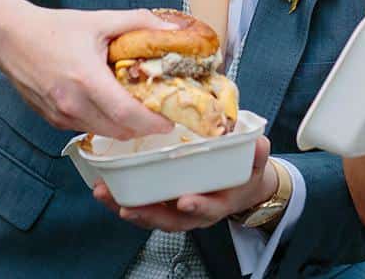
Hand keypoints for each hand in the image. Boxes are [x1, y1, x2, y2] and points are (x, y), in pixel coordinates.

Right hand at [0, 0, 177, 138]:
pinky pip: (86, 128)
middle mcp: (71, 103)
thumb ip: (138, 23)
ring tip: (139, 110)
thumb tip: (172, 28)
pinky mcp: (53, 121)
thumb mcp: (99, 20)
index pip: (126, 114)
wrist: (11, 39)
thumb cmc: (53, 28)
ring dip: (123, 127)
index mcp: (85, 79)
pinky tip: (111, 106)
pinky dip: (103, 123)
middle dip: (143, 127)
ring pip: (103, 133)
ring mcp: (60, 116)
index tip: (169, 121)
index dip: (152, 122)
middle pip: (118, 130)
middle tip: (160, 115)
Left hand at [92, 136, 275, 231]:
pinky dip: (123, 199)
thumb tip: (258, 144)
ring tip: (105, 195)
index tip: (185, 200)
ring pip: (150, 215)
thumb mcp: (255, 166)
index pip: (208, 209)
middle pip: (169, 220)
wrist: (239, 188)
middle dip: (147, 214)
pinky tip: (105, 189)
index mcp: (218, 204)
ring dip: (127, 207)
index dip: (198, 206)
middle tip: (128, 207)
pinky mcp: (162, 203)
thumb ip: (256, 156)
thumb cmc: (243, 175)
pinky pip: (142, 205)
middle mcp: (194, 213)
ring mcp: (176, 211)